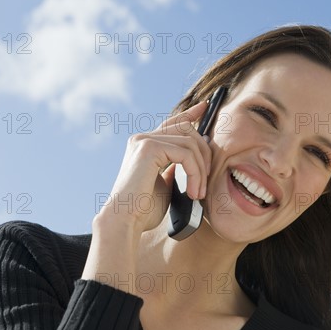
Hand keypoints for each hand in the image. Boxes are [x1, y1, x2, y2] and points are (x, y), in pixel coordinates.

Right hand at [96, 101, 212, 233]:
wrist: (124, 222)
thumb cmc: (142, 211)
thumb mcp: (165, 186)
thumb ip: (176, 169)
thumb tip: (194, 158)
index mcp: (145, 146)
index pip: (172, 122)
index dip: (191, 113)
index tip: (205, 107)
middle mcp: (142, 138)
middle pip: (187, 130)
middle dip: (204, 154)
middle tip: (205, 183)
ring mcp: (144, 140)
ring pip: (190, 142)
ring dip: (201, 170)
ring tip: (198, 194)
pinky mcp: (149, 147)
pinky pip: (186, 154)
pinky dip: (195, 173)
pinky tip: (192, 192)